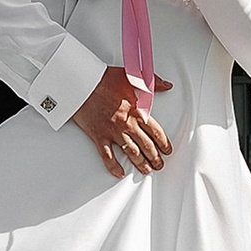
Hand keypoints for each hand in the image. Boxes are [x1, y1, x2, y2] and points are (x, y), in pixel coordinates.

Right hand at [73, 62, 172, 179]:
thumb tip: (167, 85)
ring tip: (146, 170)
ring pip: (131, 152)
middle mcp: (127, 124)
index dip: (164, 143)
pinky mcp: (99, 136)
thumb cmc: (105, 79)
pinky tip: (119, 173)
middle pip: (146, 145)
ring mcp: (113, 132)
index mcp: (137, 111)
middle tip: (159, 165)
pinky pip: (107, 156)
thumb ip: (153, 82)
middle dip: (155, 157)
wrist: (82, 83)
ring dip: (140, 163)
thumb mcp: (133, 77)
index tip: (167, 150)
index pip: (155, 132)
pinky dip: (113, 166)